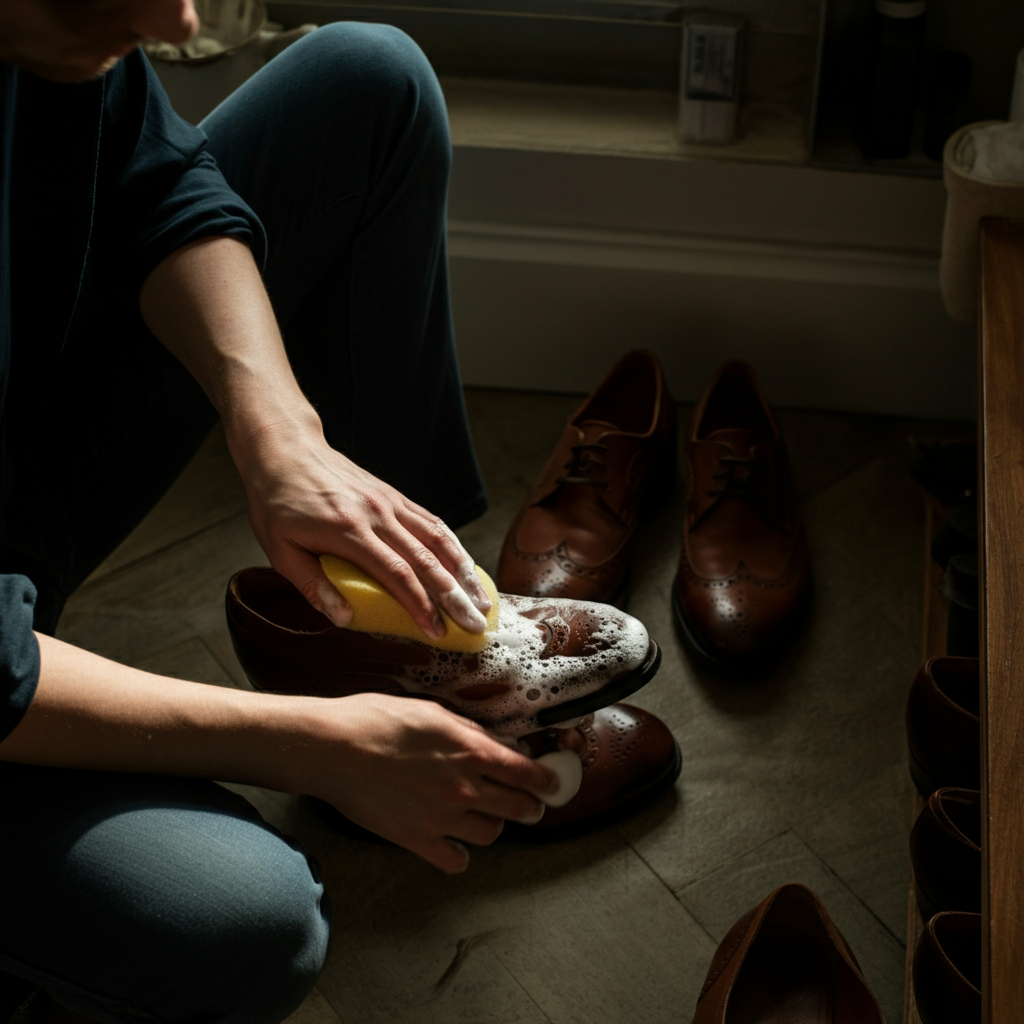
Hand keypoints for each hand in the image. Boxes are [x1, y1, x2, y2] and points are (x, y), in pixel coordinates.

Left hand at [230, 413, 492, 639]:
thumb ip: (312, 584)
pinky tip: (466, 566)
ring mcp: (389, 503)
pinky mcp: (394, 496)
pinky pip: (431, 521)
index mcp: (349, 532)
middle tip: (475, 625)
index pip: (396, 574)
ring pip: (437, 539)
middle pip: (427, 560)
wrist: (285, 450)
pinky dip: (453, 545)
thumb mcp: (280, 549)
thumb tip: (344, 618)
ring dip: (463, 572)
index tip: (436, 631)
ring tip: (482, 600)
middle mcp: (377, 515)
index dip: (420, 605)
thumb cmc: (278, 503)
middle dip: (454, 597)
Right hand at [297, 694, 558, 871]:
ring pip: (491, 834)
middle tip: (530, 805)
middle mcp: (464, 788)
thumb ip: (468, 730)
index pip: (526, 773)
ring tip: (485, 816)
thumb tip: (495, 742)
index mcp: (471, 751)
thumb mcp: (432, 711)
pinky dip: (460, 854)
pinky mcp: (416, 839)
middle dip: (530, 806)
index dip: (546, 780)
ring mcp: (442, 818)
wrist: (333, 748)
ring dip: (494, 825)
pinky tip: (454, 841)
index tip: (553, 783)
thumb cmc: (377, 719)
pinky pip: (455, 860)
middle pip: (518, 808)